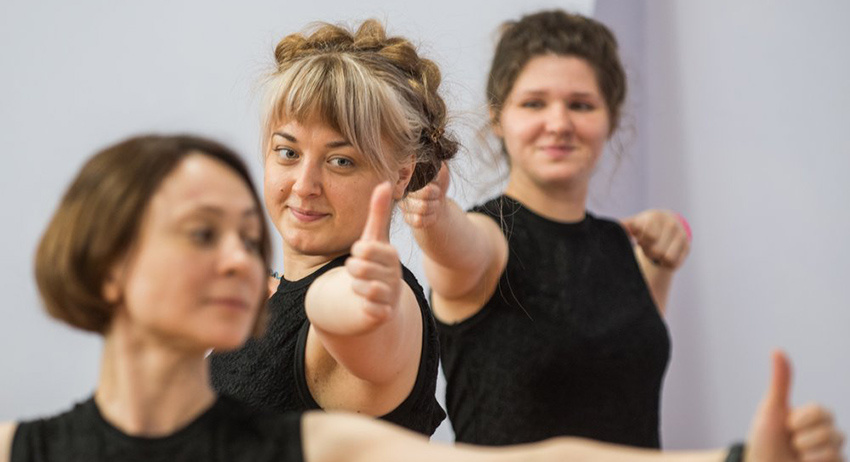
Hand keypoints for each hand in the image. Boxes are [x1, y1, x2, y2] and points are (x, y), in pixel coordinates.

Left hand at [346, 182, 401, 322]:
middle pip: (360, 268)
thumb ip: (378, 213)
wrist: (378, 298)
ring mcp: (391, 295)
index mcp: (391, 254)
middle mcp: (394, 274)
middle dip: (354, 270)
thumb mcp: (374, 238)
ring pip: (364, 289)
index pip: (365, 249)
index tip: (360, 254)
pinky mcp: (385, 313)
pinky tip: (365, 302)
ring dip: (356, 287)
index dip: (358, 252)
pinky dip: (364, 305)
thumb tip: (384, 182)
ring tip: (361, 285)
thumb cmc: (374, 263)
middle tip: (358, 270)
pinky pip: (370, 309)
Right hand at [401, 163, 449, 228]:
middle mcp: (402, 191)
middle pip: (423, 195)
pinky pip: (419, 220)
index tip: (436, 186)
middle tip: (436, 194)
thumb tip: (436, 160)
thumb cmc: (438, 185)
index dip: (431, 187)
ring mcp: (404, 206)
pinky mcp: (408, 219)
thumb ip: (437, 165)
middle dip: (435, 195)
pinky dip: (430, 217)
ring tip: (434, 203)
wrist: (440, 201)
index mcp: (408, 178)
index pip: (419, 182)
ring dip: (434, 206)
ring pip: (422, 208)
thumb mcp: (441, 171)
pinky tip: (431, 213)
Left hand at [621, 210, 689, 268]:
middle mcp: (671, 225)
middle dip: (649, 251)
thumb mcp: (635, 222)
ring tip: (656, 251)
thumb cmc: (646, 225)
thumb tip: (611, 227)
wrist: (667, 222)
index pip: (649, 237)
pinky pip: (675, 264)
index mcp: (656, 217)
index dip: (642, 242)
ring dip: (659, 259)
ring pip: (667, 258)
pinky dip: (666, 264)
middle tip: (648, 246)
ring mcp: (682, 235)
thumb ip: (624, 225)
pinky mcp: (687, 246)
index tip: (640, 239)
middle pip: (657, 251)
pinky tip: (663, 256)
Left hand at [746, 351, 844, 461]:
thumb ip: (780, 383)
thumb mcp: (771, 410)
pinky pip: (837, 460)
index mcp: (811, 417)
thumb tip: (777, 349)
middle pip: (831, 430)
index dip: (802, 419)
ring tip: (795, 456)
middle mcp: (824, 434)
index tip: (786, 425)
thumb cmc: (764, 441)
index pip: (822, 410)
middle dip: (804, 437)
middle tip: (790, 443)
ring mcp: (829, 453)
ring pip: (834, 446)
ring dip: (807, 452)